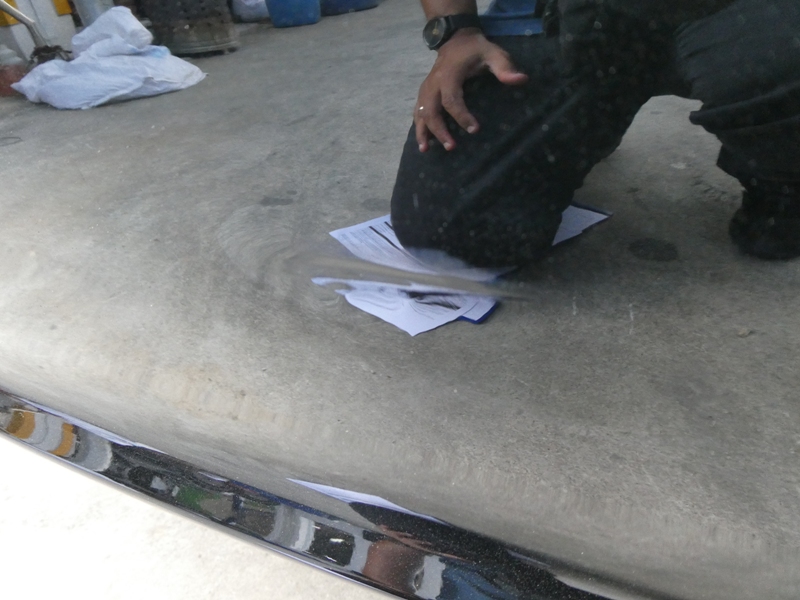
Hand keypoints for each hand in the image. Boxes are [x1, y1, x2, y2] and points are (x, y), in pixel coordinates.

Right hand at [415, 29, 527, 151]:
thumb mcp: (492, 53)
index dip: (461, 116)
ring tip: (426, 150)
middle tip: (451, 147)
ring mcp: (426, 88)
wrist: (456, 39)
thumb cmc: (476, 49)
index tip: (475, 130)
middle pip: (431, 110)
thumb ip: (504, 67)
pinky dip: (419, 127)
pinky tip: (423, 142)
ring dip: (423, 132)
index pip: (451, 99)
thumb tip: (522, 80)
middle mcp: (433, 83)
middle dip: (439, 130)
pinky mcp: (423, 93)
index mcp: (449, 75)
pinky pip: (417, 111)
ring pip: (420, 112)